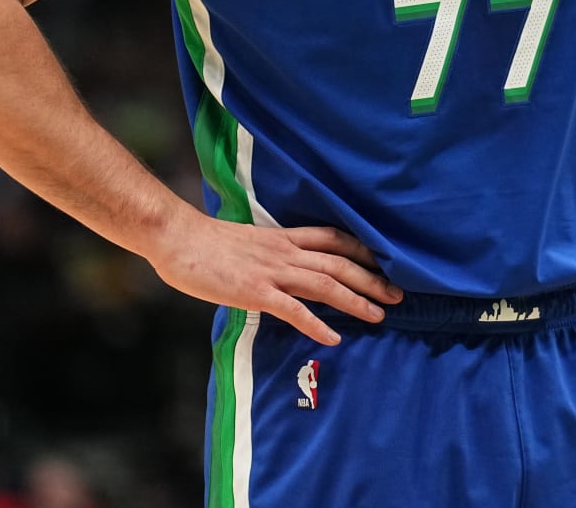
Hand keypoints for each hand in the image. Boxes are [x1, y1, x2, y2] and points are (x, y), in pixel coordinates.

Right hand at [148, 213, 402, 344]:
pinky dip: (316, 324)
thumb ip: (271, 253)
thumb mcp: (250, 241)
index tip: (385, 262)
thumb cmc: (207, 243)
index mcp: (284, 237)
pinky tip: (334, 337)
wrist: (178, 238)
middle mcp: (285, 252)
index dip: (363, 250)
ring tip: (378, 315)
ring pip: (325, 284)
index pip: (334, 239)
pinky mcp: (256, 291)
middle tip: (397, 295)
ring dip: (355, 300)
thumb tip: (283, 268)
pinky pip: (293, 309)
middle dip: (371, 279)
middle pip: (339, 263)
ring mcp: (272, 271)